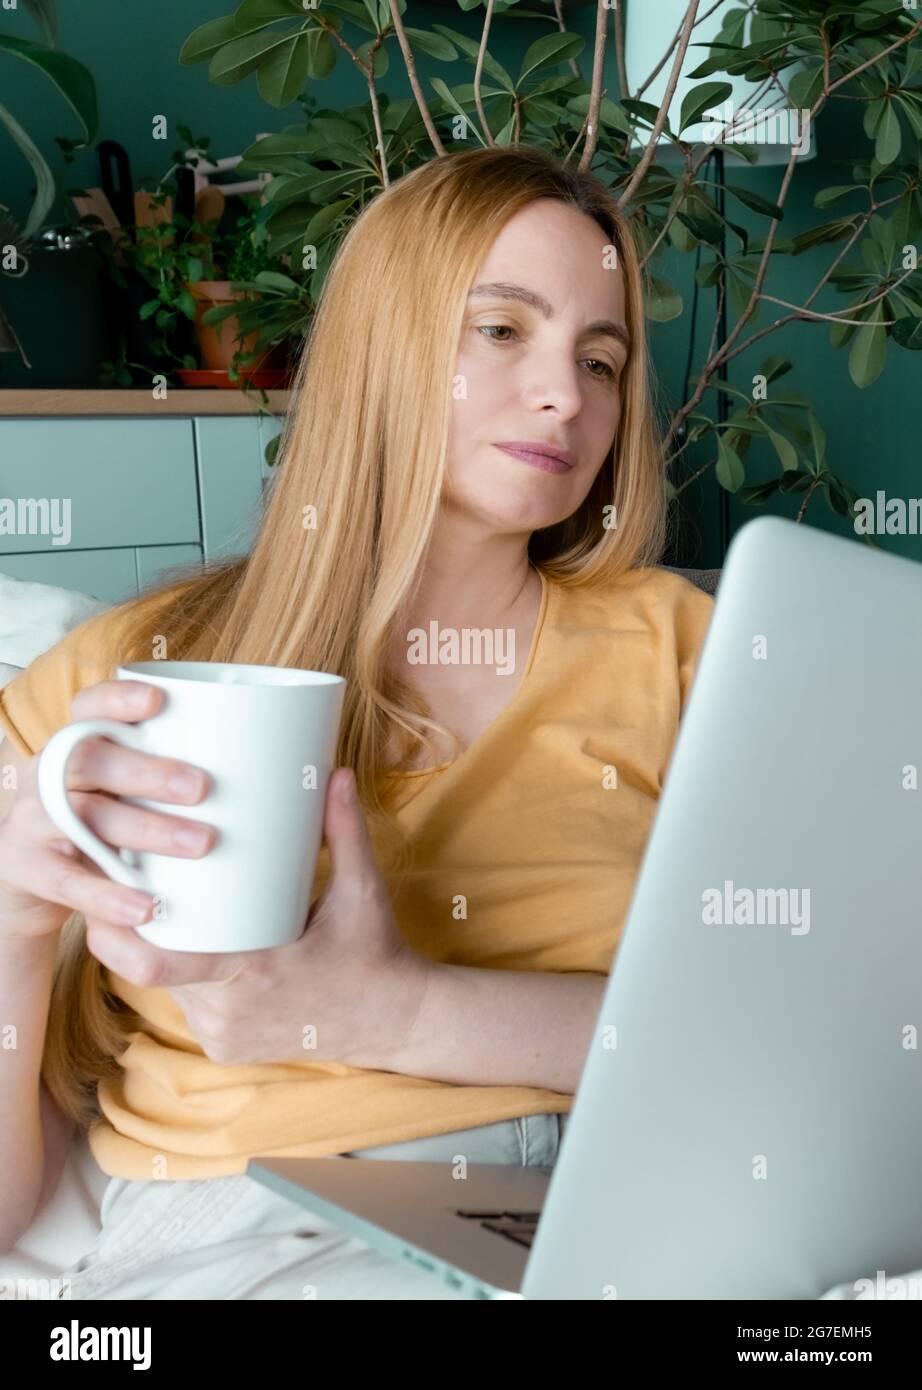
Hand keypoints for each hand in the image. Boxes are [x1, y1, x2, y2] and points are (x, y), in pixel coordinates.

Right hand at [0, 680, 213, 942]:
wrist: (32, 880)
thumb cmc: (104, 826)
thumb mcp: (128, 794)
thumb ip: (179, 780)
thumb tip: (292, 781)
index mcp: (79, 747)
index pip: (88, 708)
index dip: (117, 700)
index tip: (159, 701)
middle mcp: (50, 775)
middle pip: (91, 761)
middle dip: (148, 771)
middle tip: (203, 787)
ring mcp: (34, 821)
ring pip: (85, 817)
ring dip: (145, 828)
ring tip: (201, 843)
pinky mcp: (29, 869)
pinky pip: (67, 881)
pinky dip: (108, 895)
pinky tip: (148, 906)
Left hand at [84, 768, 431, 1069]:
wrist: (393, 1023)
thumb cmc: (375, 953)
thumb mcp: (363, 891)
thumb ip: (345, 832)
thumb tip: (335, 773)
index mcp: (254, 971)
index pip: (159, 964)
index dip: (119, 933)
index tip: (114, 888)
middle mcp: (228, 1011)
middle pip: (150, 971)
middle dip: (131, 932)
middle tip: (122, 888)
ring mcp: (224, 1036)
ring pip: (167, 990)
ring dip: (159, 953)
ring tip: (156, 906)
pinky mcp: (225, 1049)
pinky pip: (189, 1008)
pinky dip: (187, 980)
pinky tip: (194, 946)